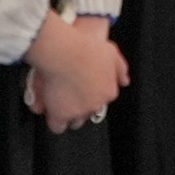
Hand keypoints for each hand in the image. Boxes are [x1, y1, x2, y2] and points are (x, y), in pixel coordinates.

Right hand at [24, 11, 127, 131]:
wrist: (63, 50)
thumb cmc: (85, 47)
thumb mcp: (110, 52)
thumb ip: (120, 68)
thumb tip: (125, 81)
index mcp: (109, 91)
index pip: (102, 101)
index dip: (90, 95)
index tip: (82, 88)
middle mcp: (96, 104)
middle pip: (89, 112)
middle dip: (80, 106)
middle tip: (70, 95)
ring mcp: (79, 111)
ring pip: (75, 122)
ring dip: (69, 115)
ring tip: (59, 103)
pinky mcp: (61, 114)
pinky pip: (58, 127)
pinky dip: (54, 121)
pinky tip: (50, 111)